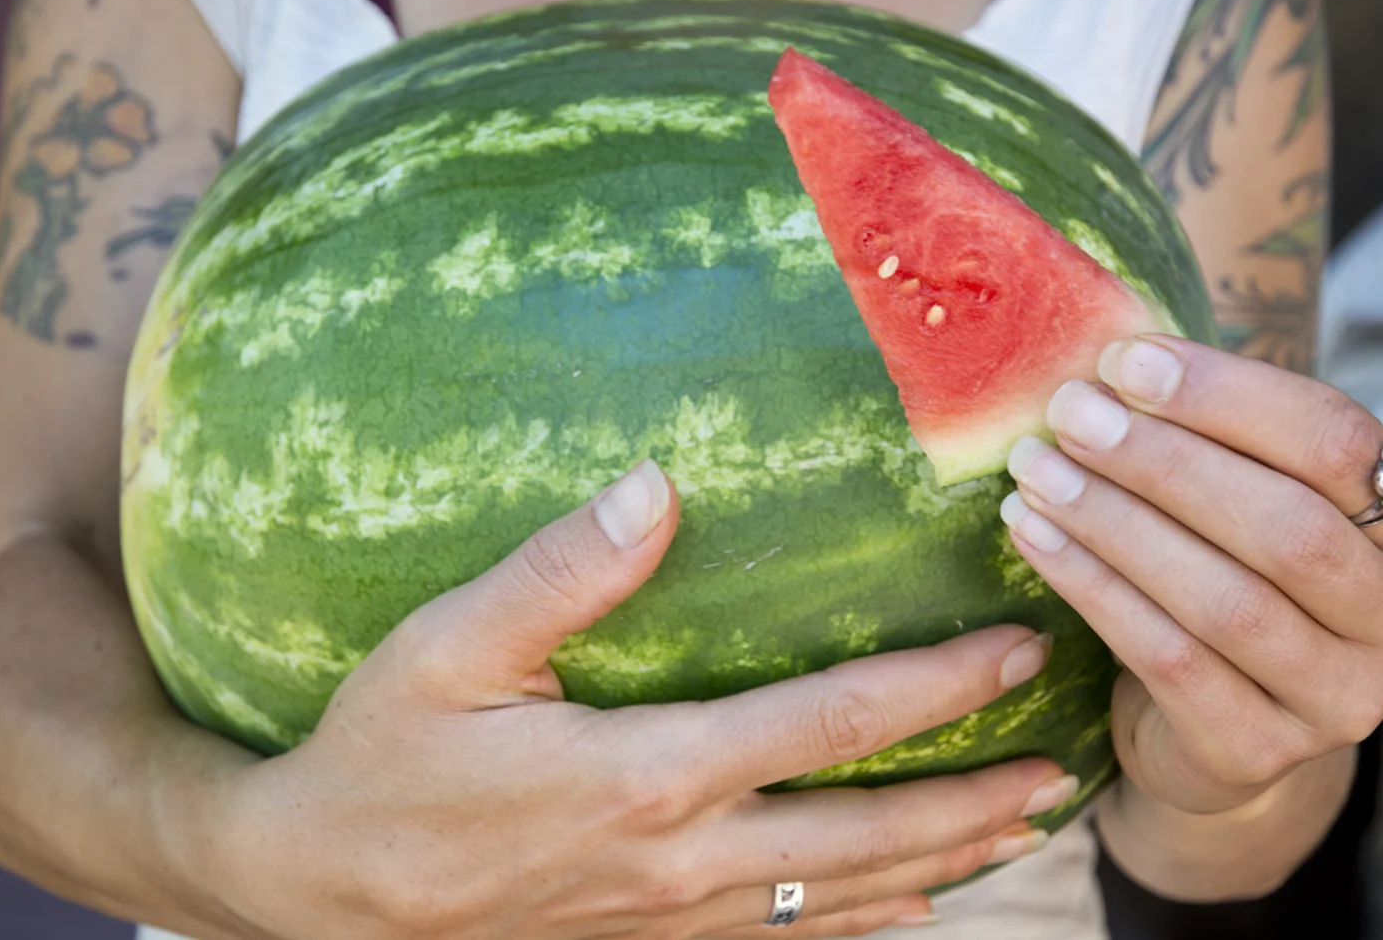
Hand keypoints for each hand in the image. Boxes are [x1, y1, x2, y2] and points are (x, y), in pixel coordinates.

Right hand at [196, 461, 1074, 939]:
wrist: (318, 893)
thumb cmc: (378, 757)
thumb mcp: (444, 650)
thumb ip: (557, 571)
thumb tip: (654, 486)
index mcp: (646, 774)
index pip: (828, 725)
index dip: (932, 687)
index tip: (1012, 649)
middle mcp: (679, 859)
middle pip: (866, 830)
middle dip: (974, 795)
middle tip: (1063, 764)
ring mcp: (669, 919)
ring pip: (842, 898)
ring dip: (942, 861)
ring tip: (1024, 834)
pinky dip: (864, 922)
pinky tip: (910, 906)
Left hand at [1000, 335, 1382, 814]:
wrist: (1208, 723)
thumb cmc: (1223, 573)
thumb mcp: (1238, 498)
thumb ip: (1206, 433)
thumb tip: (1110, 358)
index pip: (1335, 441)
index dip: (1225, 394)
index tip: (1121, 360)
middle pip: (1286, 528)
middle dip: (1163, 462)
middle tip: (1069, 415)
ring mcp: (1343, 699)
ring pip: (1225, 600)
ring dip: (1115, 524)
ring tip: (1036, 472)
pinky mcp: (1263, 751)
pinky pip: (1169, 660)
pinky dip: (1092, 589)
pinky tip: (1032, 538)